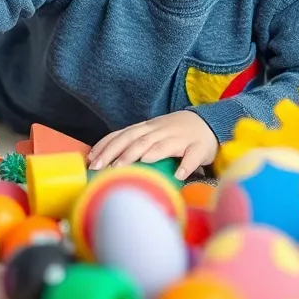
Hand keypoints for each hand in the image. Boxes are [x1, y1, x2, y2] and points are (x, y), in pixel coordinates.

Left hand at [87, 110, 217, 180]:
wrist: (207, 123)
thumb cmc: (173, 134)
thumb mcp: (151, 134)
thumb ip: (132, 143)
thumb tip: (105, 161)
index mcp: (146, 128)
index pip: (121, 134)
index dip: (106, 147)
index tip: (91, 161)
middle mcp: (159, 131)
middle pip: (136, 139)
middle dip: (118, 153)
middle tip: (104, 168)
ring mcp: (179, 138)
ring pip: (161, 145)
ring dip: (146, 155)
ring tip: (135, 166)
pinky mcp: (198, 147)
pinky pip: (192, 156)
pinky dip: (185, 165)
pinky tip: (178, 175)